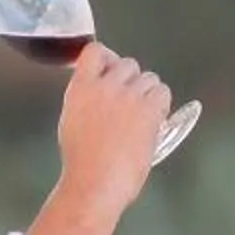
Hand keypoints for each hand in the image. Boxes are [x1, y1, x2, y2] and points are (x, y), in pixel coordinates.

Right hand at [59, 44, 168, 211]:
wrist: (95, 183)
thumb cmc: (82, 163)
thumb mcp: (72, 121)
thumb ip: (85, 100)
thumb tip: (100, 94)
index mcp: (80, 88)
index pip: (95, 51)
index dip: (107, 59)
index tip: (111, 70)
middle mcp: (104, 85)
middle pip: (128, 64)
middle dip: (131, 81)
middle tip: (130, 105)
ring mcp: (128, 95)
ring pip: (148, 78)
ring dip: (148, 93)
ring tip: (142, 117)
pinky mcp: (148, 109)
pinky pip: (162, 92)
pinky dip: (161, 104)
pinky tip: (154, 121)